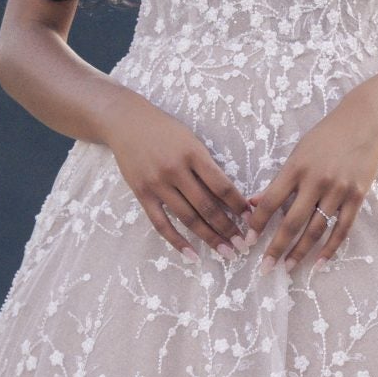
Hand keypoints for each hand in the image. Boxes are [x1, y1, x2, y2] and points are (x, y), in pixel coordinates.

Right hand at [104, 87, 252, 259]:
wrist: (126, 122)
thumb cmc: (165, 130)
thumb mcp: (191, 140)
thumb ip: (206, 166)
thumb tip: (229, 197)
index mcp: (193, 153)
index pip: (221, 185)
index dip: (238, 205)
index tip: (251, 219)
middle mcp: (175, 169)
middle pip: (207, 206)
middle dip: (227, 228)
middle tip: (242, 244)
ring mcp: (157, 183)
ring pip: (188, 218)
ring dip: (209, 237)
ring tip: (226, 252)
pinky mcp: (142, 194)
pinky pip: (161, 224)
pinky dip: (177, 241)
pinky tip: (192, 254)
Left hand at [245, 81, 377, 270]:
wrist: (365, 120)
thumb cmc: (326, 136)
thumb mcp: (298, 152)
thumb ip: (279, 180)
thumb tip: (255, 203)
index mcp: (296, 167)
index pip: (271, 201)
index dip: (257, 223)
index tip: (248, 241)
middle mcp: (316, 180)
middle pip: (292, 222)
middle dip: (276, 247)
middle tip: (264, 267)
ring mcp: (339, 190)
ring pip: (316, 229)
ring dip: (301, 252)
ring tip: (288, 268)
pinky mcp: (358, 196)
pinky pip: (342, 228)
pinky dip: (330, 248)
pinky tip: (319, 262)